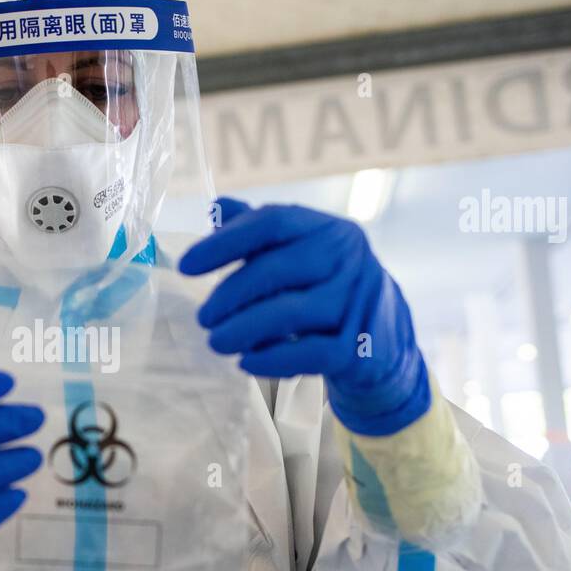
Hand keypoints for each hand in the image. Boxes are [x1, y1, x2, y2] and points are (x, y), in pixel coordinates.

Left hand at [178, 197, 429, 435]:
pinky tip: (246, 362)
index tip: (186, 266)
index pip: (272, 222)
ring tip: (216, 342)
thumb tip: (217, 207)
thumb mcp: (299, 253)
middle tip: (203, 317)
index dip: (224, 242)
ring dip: (244, 329)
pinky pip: (309, 354)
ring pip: (291, 313)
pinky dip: (273, 359)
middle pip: (276, 269)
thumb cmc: (326, 289)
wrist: (384, 340)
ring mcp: (356, 302)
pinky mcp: (359, 347)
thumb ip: (258, 231)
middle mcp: (347, 258)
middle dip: (230, 295)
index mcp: (327, 229)